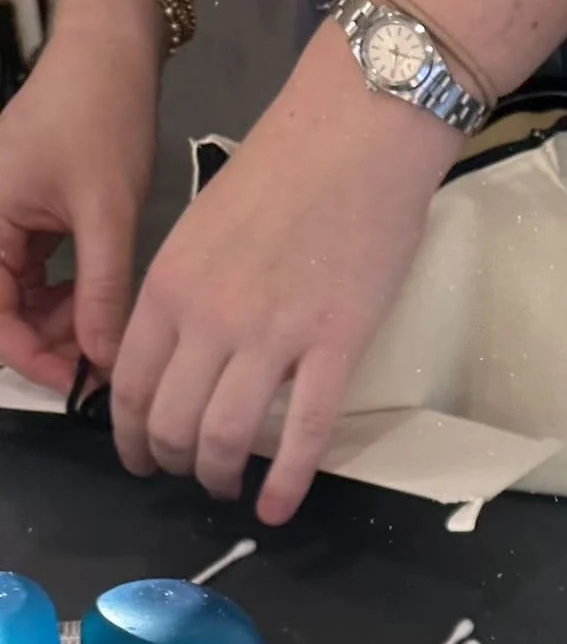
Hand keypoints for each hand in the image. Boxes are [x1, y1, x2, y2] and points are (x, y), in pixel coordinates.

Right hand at [0, 0, 160, 389]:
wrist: (109, 57)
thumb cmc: (100, 120)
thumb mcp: (107, 214)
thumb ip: (101, 291)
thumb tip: (103, 360)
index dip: (31, 357)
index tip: (80, 385)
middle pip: (4, 309)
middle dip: (51, 342)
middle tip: (105, 363)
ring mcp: (2, 219)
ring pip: (22, 296)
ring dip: (63, 322)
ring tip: (111, 330)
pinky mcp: (26, 215)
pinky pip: (37, 273)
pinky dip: (69, 295)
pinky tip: (103, 302)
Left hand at [111, 22, 458, 521]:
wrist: (357, 133)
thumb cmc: (285, 169)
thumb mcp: (205, 227)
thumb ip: (187, 292)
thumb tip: (186, 352)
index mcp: (170, 283)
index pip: (131, 384)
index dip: (132, 434)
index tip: (144, 455)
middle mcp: (210, 317)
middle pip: (173, 421)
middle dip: (174, 463)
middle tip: (190, 475)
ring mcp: (273, 336)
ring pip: (228, 437)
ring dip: (221, 477)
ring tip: (229, 490)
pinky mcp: (335, 346)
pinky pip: (303, 434)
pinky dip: (287, 485)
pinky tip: (279, 509)